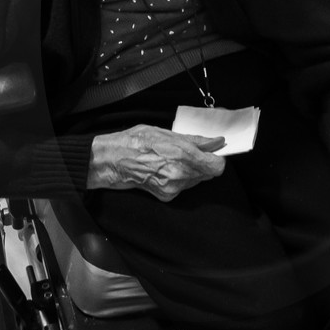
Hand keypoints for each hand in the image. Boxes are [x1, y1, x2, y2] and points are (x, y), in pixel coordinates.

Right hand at [88, 126, 225, 200]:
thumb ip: (196, 140)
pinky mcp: (167, 196)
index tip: (211, 153)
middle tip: (186, 153)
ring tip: (170, 160)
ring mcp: (173, 187)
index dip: (216, 158)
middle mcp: (180, 174)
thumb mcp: (166, 133)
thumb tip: (215, 142)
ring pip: (196, 180)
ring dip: (190, 171)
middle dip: (202, 164)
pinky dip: (178, 179)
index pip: (217, 166)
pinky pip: (183, 187)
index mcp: (183, 155)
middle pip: (208, 174)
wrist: (112, 160)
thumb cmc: (134, 142)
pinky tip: (164, 170)